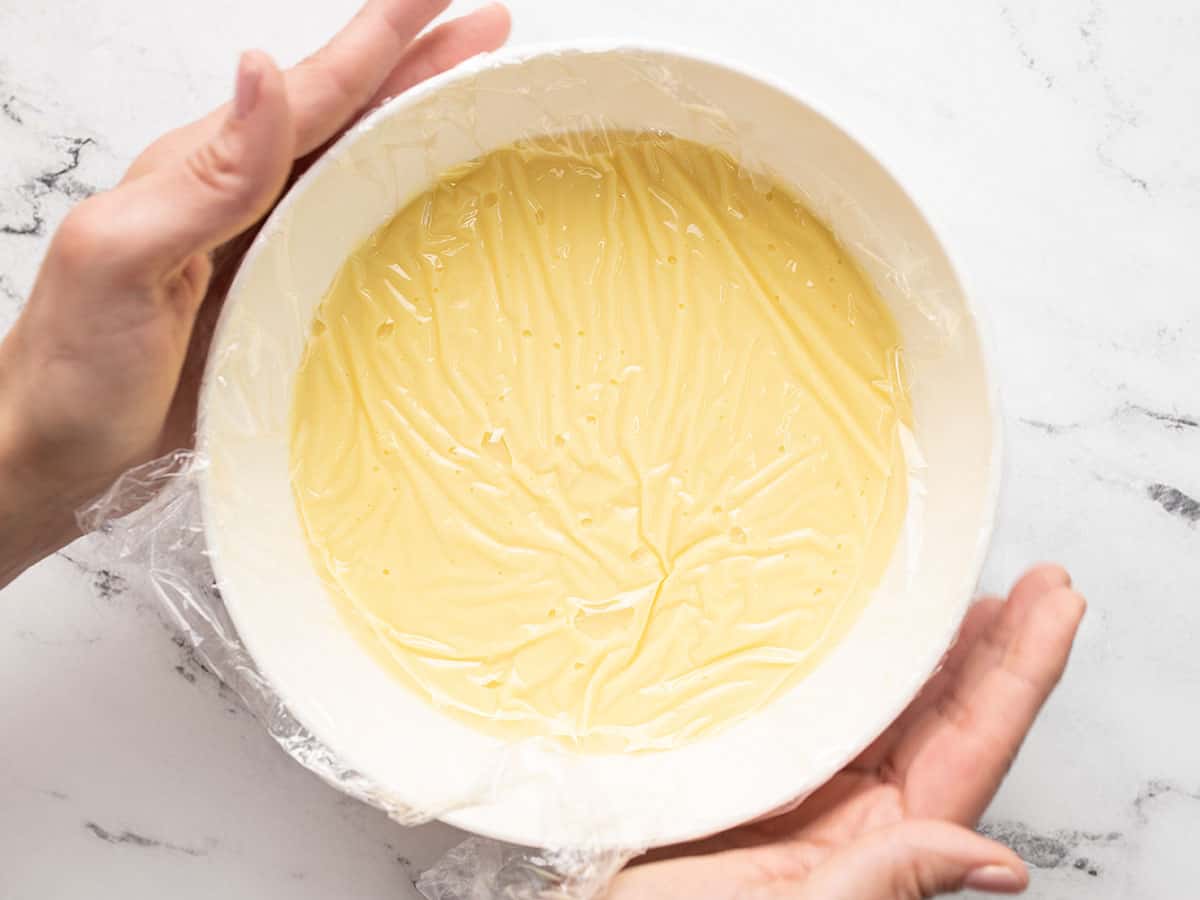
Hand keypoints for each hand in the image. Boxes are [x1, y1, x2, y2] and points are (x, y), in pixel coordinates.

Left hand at [0, 0, 509, 582]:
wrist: (59, 453)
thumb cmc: (73, 366)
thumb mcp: (122, 257)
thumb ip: (203, 177)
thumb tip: (263, 75)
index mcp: (210, 172)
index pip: (312, 91)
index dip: (381, 39)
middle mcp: (249, 199)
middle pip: (351, 116)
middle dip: (422, 65)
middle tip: (491, 32)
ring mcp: (271, 249)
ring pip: (361, 169)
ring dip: (422, 127)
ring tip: (477, 95)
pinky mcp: (288, 301)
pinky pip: (359, 238)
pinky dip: (407, 208)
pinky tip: (435, 206)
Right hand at [608, 565, 1085, 898]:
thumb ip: (885, 881)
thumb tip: (996, 861)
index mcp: (879, 843)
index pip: (973, 748)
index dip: (1020, 673)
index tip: (1054, 606)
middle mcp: (857, 810)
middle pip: (948, 715)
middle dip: (998, 647)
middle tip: (1040, 583)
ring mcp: (810, 779)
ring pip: (894, 701)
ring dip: (940, 646)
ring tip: (976, 593)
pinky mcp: (759, 757)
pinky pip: (829, 695)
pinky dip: (861, 655)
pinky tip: (876, 625)